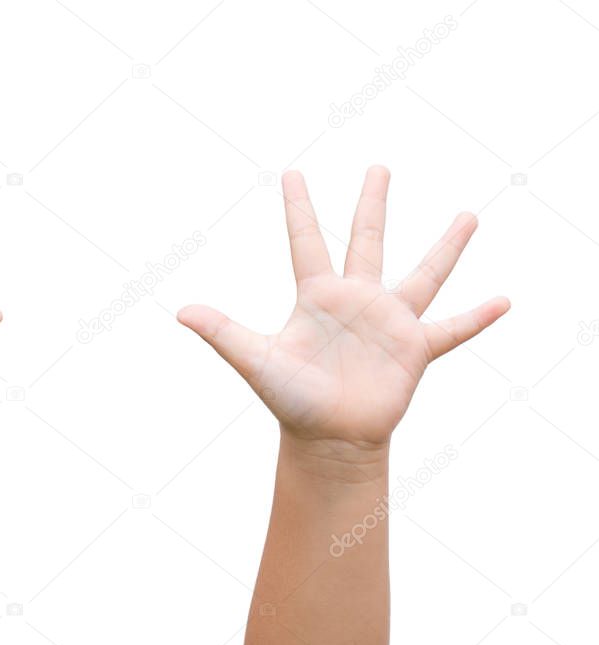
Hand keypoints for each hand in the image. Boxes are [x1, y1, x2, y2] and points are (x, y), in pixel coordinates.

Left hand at [178, 167, 507, 454]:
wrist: (328, 439)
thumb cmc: (291, 400)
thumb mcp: (256, 360)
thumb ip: (223, 332)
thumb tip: (180, 311)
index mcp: (316, 296)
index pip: (305, 240)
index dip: (297, 207)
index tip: (291, 172)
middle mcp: (355, 300)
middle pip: (366, 239)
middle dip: (372, 203)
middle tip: (379, 167)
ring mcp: (388, 322)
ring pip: (422, 274)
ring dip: (445, 247)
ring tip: (468, 215)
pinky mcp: (414, 349)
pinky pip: (452, 329)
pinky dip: (477, 317)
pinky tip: (503, 300)